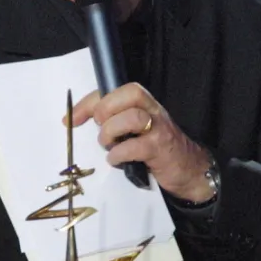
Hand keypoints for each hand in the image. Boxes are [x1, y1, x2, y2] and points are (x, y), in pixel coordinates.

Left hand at [71, 83, 213, 202]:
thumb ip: (113, 121)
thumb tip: (74, 120)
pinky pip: (135, 146)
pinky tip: (116, 160)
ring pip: (132, 117)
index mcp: (144, 103)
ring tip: (108, 145)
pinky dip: (119, 154)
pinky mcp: (160, 149)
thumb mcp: (135, 130)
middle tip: (99, 128)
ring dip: (111, 133)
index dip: (90, 101)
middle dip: (105, 110)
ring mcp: (159, 129)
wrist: (189, 170)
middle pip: (129, 93)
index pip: (115, 89)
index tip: (71, 118)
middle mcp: (153, 110)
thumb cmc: (156, 149)